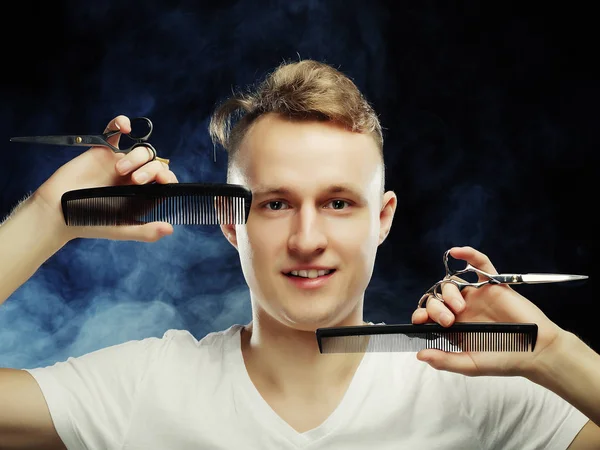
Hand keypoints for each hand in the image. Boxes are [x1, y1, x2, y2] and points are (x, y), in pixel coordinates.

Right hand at [33, 115, 178, 242]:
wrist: (58, 211)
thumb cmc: (89, 222)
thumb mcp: (121, 230)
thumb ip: (146, 232)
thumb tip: (170, 229)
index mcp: (142, 195)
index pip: (165, 181)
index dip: (168, 178)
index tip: (163, 180)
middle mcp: (134, 178)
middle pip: (155, 163)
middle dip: (150, 169)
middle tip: (136, 180)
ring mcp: (120, 163)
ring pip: (140, 150)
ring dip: (136, 157)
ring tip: (119, 170)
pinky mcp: (102, 152)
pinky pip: (113, 132)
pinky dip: (120, 124)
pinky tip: (125, 127)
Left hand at [411, 246, 564, 377]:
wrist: (536, 353)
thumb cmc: (504, 359)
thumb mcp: (470, 364)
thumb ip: (444, 360)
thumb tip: (420, 354)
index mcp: (454, 326)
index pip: (429, 314)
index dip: (421, 314)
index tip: (419, 320)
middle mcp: (462, 309)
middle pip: (437, 298)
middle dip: (436, 308)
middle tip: (448, 320)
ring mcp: (477, 296)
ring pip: (452, 283)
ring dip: (449, 292)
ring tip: (459, 308)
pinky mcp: (493, 286)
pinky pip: (481, 265)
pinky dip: (469, 255)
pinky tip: (457, 251)